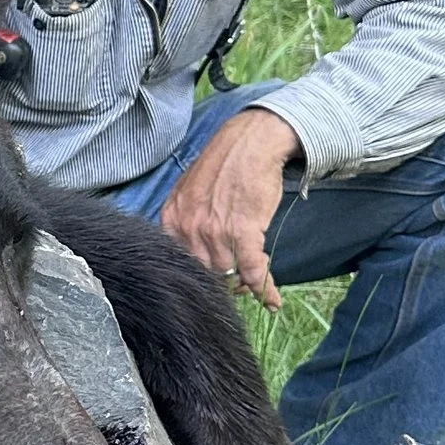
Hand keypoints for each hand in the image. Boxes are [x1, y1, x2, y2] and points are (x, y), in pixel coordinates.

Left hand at [158, 104, 298, 312]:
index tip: (213, 280)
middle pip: (204, 273)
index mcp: (172, 220)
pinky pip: (251, 270)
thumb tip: (193, 251)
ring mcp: (214, 231)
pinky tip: (272, 301)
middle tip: (238, 284)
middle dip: (222, 283)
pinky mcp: (242, 231)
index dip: (200, 276)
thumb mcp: (189, 192)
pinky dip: (264, 288)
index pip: (182, 263)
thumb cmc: (224, 165)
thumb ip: (186, 222)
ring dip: (244, 283)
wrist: (250, 142)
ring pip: (228, 274)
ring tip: (254, 280)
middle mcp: (188, 229)